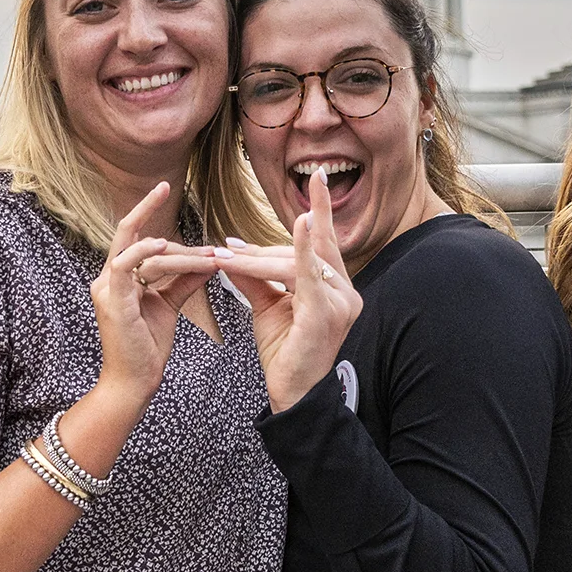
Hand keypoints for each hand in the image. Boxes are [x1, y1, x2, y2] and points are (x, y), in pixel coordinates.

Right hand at [88, 182, 218, 403]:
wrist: (134, 382)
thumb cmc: (147, 346)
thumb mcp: (169, 305)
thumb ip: (183, 280)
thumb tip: (208, 259)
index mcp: (119, 278)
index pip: (133, 237)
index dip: (148, 214)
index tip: (166, 191)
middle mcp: (108, 278)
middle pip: (125, 231)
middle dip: (145, 206)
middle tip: (166, 185)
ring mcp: (107, 289)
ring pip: (140, 251)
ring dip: (177, 249)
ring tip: (207, 254)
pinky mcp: (113, 301)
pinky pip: (125, 266)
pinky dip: (144, 252)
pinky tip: (166, 247)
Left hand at [143, 169, 361, 411]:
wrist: (292, 395)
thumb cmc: (285, 352)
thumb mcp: (267, 305)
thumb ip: (254, 276)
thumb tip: (233, 248)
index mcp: (337, 286)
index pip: (325, 240)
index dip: (321, 208)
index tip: (316, 176)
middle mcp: (346, 290)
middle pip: (305, 250)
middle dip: (262, 249)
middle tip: (226, 249)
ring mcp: (340, 302)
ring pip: (296, 262)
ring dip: (258, 259)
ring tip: (225, 257)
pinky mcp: (326, 313)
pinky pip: (310, 274)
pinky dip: (301, 247)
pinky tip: (299, 222)